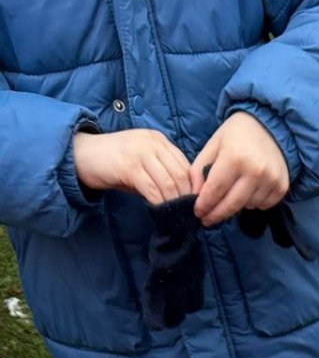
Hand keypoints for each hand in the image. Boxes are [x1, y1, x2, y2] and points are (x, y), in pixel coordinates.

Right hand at [72, 129, 191, 204]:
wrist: (82, 155)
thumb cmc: (114, 164)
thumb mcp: (143, 164)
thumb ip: (162, 174)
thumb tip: (184, 197)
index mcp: (159, 140)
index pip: (186, 165)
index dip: (194, 188)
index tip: (196, 206)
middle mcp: (152, 142)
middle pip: (180, 174)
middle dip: (186, 198)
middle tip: (188, 216)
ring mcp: (140, 152)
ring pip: (168, 182)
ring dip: (173, 203)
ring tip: (175, 216)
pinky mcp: (129, 166)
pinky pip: (152, 189)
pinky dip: (159, 203)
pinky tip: (160, 213)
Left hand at [191, 113, 288, 225]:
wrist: (269, 126)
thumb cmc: (236, 135)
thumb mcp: (213, 145)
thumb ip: (200, 169)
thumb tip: (195, 195)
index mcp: (234, 157)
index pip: (216, 189)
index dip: (205, 204)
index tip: (198, 213)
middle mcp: (255, 171)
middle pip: (232, 204)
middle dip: (217, 214)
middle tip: (207, 220)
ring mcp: (270, 180)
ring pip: (247, 206)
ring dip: (237, 205)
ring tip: (232, 193)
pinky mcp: (281, 187)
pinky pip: (263, 205)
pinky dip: (253, 202)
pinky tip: (249, 191)